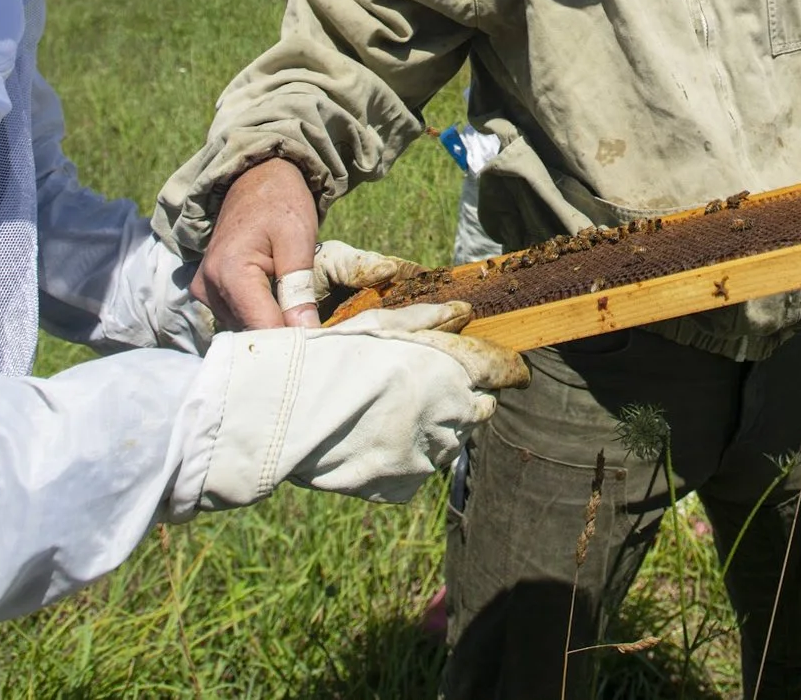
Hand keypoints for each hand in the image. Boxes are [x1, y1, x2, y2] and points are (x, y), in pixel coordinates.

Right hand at [170, 302, 532, 516]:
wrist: (287, 415)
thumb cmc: (333, 357)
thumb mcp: (381, 326)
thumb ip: (429, 321)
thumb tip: (465, 314)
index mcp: (450, 373)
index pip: (500, 371)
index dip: (508, 368)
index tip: (514, 370)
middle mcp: (448, 419)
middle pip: (479, 409)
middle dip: (467, 397)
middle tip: (433, 386)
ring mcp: (426, 457)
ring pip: (450, 440)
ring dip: (437, 426)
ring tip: (394, 410)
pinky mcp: (402, 485)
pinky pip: (418, 467)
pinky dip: (408, 453)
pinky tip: (377, 436)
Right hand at [193, 158, 322, 328]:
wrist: (255, 178)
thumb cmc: (280, 202)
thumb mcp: (298, 240)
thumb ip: (298, 289)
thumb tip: (307, 335)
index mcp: (229, 272)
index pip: (262, 329)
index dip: (292, 344)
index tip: (319, 350)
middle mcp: (208, 286)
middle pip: (250, 333)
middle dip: (283, 337)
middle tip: (316, 336)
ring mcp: (204, 290)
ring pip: (243, 328)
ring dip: (271, 328)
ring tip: (298, 316)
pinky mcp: (207, 291)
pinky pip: (236, 317)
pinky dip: (259, 317)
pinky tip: (279, 307)